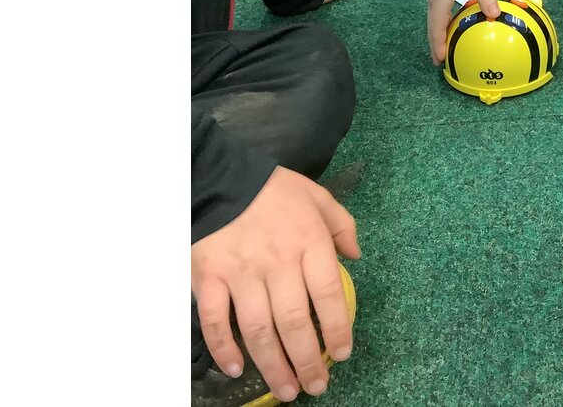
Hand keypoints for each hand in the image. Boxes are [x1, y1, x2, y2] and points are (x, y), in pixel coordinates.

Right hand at [192, 167, 360, 401]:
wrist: (217, 176)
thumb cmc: (270, 189)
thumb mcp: (315, 196)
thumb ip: (341, 225)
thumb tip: (355, 257)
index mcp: (308, 241)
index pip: (328, 294)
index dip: (337, 329)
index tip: (340, 355)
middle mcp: (277, 262)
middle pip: (295, 321)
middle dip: (307, 360)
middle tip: (315, 387)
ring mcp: (240, 272)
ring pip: (259, 329)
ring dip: (273, 365)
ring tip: (287, 391)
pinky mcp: (208, 277)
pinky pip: (215, 320)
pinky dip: (224, 348)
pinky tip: (236, 369)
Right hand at [426, 0, 496, 63]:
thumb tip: (495, 14)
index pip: (437, 25)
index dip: (438, 43)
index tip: (441, 59)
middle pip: (432, 26)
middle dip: (435, 44)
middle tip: (440, 63)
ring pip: (433, 19)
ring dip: (437, 35)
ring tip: (442, 50)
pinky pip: (437, 12)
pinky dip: (440, 24)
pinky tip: (449, 28)